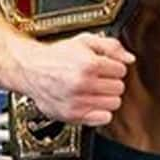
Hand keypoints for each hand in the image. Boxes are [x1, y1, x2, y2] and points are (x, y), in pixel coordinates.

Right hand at [16, 33, 134, 125]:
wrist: (28, 70)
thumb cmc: (56, 56)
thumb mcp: (85, 41)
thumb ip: (111, 46)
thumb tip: (130, 59)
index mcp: (89, 65)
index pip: (121, 70)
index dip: (114, 67)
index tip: (105, 67)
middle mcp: (83, 84)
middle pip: (119, 88)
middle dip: (111, 81)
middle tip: (99, 78)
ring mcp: (77, 102)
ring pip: (114, 103)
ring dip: (107, 96)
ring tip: (94, 89)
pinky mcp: (72, 115)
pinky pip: (103, 118)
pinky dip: (101, 112)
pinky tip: (92, 102)